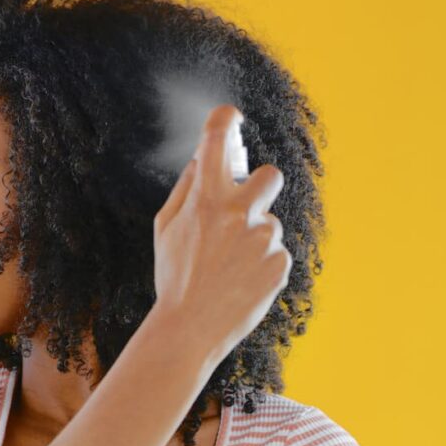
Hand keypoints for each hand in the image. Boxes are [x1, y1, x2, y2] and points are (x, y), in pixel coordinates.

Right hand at [152, 104, 291, 356]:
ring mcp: (263, 239)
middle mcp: (239, 213)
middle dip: (258, 186)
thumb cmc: (173, 275)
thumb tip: (204, 158)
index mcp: (206, 199)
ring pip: (269, 222)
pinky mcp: (280, 264)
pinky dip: (261, 263)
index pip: (217, 141)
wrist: (190, 328)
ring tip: (229, 266)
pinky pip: (276, 251)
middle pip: (270, 175)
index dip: (224, 120)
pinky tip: (240, 281)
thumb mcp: (166, 227)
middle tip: (243, 206)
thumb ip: (187, 188)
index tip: (230, 117)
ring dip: (253, 237)